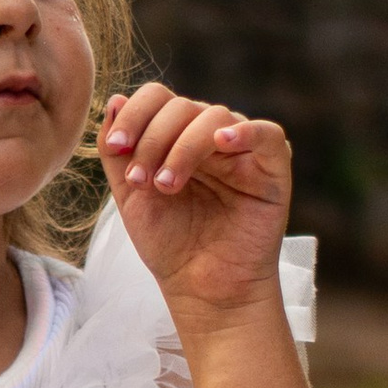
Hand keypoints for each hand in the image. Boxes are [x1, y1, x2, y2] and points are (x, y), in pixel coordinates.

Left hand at [99, 84, 291, 314]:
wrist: (202, 288)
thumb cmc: (170, 243)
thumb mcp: (131, 196)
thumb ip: (117, 152)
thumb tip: (114, 99)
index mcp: (177, 137)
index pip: (158, 99)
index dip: (134, 114)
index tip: (116, 146)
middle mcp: (210, 137)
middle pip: (182, 106)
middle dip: (153, 139)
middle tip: (141, 180)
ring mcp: (242, 150)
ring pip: (215, 116)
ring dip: (183, 147)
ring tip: (166, 185)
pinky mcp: (272, 168)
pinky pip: (267, 134)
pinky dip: (245, 131)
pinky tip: (221, 143)